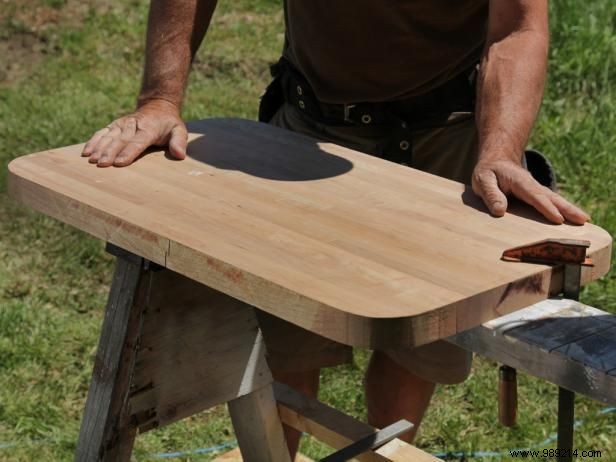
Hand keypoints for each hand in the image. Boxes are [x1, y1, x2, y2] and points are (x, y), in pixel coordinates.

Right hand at [81, 99, 187, 166]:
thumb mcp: (179, 130)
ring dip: (99, 148)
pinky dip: (93, 141)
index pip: (137, 141)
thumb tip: (179, 154)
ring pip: (108, 136)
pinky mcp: (115, 125)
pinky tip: (86, 152)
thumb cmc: (169, 123)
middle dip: (109, 152)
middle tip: (101, 164)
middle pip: (120, 140)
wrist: (157, 106)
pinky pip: (102, 132)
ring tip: (91, 160)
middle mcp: (133, 125)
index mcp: (149, 128)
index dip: (128, 152)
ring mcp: (122, 124)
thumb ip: (179, 142)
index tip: (119, 162)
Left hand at [472, 158, 589, 224]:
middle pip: (552, 197)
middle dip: (567, 208)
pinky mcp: (536, 195)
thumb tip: (500, 211)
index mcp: (519, 181)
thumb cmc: (488, 171)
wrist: (496, 160)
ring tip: (585, 220)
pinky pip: (551, 202)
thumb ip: (491, 194)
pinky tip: (571, 219)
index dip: (546, 208)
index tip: (558, 219)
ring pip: (555, 200)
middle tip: (583, 219)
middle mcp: (531, 185)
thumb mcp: (482, 180)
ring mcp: (536, 190)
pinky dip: (563, 209)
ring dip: (570, 209)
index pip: (534, 196)